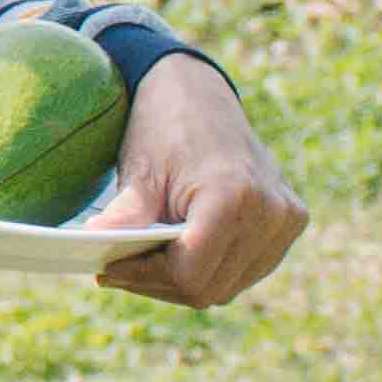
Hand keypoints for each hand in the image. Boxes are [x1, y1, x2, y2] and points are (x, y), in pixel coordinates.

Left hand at [90, 53, 306, 308]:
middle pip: (209, 288)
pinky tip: (177, 256)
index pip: (190, 273)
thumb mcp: (139, 172)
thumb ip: (124, 215)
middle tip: (118, 272)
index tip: (108, 271)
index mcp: (234, 197)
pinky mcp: (290, 223)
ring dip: (184, 283)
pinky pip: (246, 270)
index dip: (145, 277)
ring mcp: (286, 220)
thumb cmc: (165, 129)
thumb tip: (90, 243)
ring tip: (143, 264)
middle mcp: (271, 213)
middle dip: (159, 284)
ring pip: (228, 287)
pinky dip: (210, 271)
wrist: (200, 93)